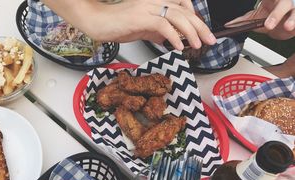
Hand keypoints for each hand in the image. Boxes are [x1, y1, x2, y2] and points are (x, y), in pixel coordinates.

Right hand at [43, 0, 215, 49]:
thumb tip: (167, 39)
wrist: (98, 22)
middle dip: (201, 27)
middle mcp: (155, 0)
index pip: (183, 6)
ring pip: (178, 17)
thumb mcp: (141, 28)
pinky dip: (174, 37)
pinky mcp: (141, 17)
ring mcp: (148, 7)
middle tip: (211, 40)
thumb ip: (155, 32)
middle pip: (185, 11)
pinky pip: (163, 26)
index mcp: (156, 1)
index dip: (196, 18)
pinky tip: (179, 46)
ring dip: (191, 32)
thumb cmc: (116, 25)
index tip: (202, 33)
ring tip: (198, 45)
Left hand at [226, 0, 294, 39]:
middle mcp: (284, 1)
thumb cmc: (271, 18)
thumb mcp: (257, 17)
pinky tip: (293, 28)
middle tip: (268, 25)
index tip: (261, 11)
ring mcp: (293, 9)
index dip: (269, 4)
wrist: (285, 25)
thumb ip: (244, 20)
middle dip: (275, 15)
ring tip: (288, 27)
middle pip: (282, 4)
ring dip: (292, 19)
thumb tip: (229, 24)